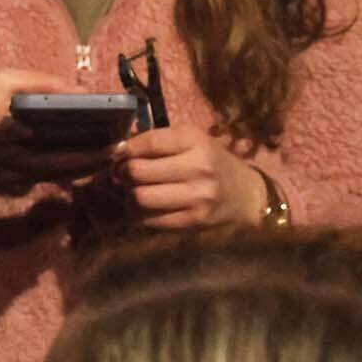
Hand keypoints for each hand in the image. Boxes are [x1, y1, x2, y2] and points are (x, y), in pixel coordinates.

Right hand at [0, 69, 119, 183]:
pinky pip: (48, 179)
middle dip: (96, 157)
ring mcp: (12, 173)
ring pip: (59, 175)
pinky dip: (71, 172)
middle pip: (63, 161)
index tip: (112, 127)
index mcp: (5, 124)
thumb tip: (81, 91)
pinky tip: (90, 163)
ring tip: (114, 154)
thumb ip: (40, 83)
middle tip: (123, 147)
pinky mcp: (13, 182)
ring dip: (88, 168)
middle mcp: (12, 154)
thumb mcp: (0, 79)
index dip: (84, 131)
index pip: (53, 130)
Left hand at [115, 125, 266, 227]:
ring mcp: (197, 197)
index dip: (125, 150)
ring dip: (129, 197)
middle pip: (138, 171)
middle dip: (124, 174)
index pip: (147, 143)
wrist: (246, 195)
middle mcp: (198, 167)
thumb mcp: (191, 142)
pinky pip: (150, 220)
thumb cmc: (211, 163)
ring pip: (140, 198)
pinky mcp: (193, 221)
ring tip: (135, 192)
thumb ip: (156, 141)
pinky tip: (146, 209)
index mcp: (195, 141)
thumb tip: (116, 149)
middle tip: (125, 176)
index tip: (119, 155)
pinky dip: (140, 215)